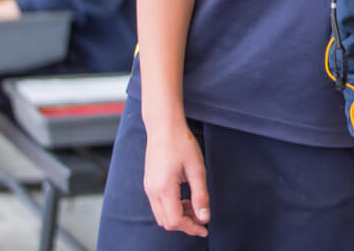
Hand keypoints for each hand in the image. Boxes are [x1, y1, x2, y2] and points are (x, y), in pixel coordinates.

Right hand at [143, 119, 209, 236]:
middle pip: (166, 221)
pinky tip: (185, 198)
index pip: (175, 220)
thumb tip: (205, 217)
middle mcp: (152, 191)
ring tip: (194, 206)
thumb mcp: (197, 169)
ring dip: (178, 216)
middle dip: (185, 224)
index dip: (191, 228)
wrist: (163, 126)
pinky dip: (171, 208)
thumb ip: (200, 195)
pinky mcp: (149, 183)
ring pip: (161, 215)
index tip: (205, 228)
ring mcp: (148, 187)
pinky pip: (158, 205)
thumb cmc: (182, 143)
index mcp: (164, 188)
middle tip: (202, 217)